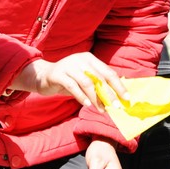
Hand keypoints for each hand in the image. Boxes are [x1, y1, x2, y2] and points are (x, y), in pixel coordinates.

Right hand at [12, 54, 128, 110]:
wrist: (42, 76)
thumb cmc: (67, 80)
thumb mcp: (84, 79)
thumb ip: (97, 84)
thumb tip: (116, 96)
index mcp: (89, 58)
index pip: (108, 72)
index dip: (119, 86)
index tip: (126, 98)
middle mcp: (80, 59)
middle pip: (99, 78)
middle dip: (109, 94)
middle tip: (116, 107)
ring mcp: (68, 66)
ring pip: (87, 83)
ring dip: (96, 98)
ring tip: (101, 109)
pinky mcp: (58, 74)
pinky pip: (73, 87)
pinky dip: (81, 97)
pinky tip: (87, 105)